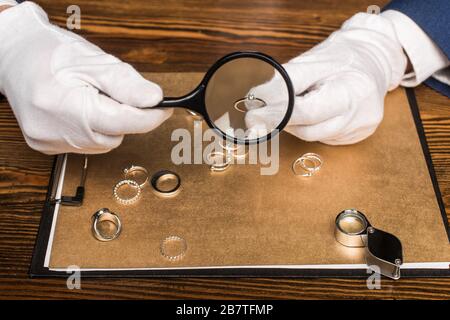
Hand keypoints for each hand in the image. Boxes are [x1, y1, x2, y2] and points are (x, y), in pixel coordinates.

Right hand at [0, 2, 171, 153]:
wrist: (13, 55)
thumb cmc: (49, 53)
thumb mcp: (93, 60)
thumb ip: (125, 83)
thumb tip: (153, 100)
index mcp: (64, 106)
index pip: (122, 122)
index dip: (149, 117)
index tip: (164, 108)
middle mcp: (53, 131)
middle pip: (114, 135)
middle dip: (124, 116)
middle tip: (115, 93)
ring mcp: (48, 142)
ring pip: (103, 143)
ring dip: (108, 123)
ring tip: (91, 97)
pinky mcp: (46, 147)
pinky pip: (87, 144)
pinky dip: (93, 129)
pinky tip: (80, 111)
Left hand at [245, 13, 406, 144]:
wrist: (373, 61)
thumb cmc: (341, 58)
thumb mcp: (313, 61)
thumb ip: (285, 83)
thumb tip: (256, 101)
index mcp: (353, 90)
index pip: (306, 111)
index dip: (276, 114)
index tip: (253, 114)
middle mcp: (360, 115)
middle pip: (308, 129)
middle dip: (281, 120)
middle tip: (258, 115)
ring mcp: (360, 129)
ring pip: (311, 136)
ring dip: (294, 124)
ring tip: (293, 105)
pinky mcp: (356, 137)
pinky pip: (322, 137)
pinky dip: (310, 126)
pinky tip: (313, 112)